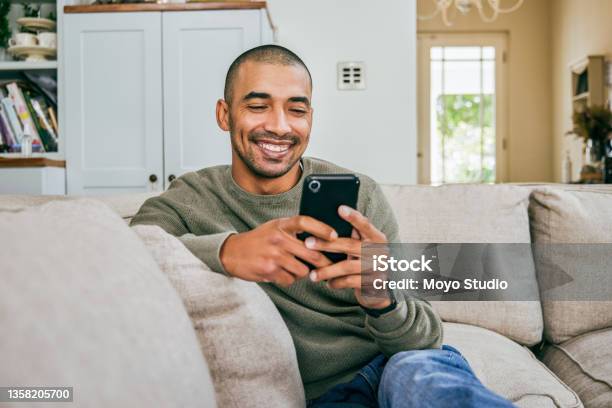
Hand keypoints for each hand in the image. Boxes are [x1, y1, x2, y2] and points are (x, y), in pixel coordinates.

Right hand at [220, 216, 335, 286]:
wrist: (232, 252)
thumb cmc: (259, 240)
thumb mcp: (274, 227)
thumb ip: (293, 230)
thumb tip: (321, 239)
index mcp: (281, 224)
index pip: (305, 222)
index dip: (322, 228)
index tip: (334, 236)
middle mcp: (278, 238)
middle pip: (311, 252)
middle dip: (324, 262)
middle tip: (331, 266)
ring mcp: (274, 255)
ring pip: (302, 270)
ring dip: (303, 272)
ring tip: (295, 268)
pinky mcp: (269, 270)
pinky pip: (290, 279)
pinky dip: (289, 279)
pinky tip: (281, 273)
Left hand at [305, 206, 391, 308]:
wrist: (382, 289)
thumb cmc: (367, 261)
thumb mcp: (364, 247)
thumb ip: (355, 235)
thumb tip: (332, 218)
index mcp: (378, 238)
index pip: (365, 224)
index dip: (353, 217)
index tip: (340, 208)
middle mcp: (380, 251)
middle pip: (350, 245)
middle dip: (326, 244)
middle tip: (308, 243)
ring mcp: (378, 268)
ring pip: (347, 266)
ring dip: (327, 270)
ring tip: (312, 275)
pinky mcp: (374, 283)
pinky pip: (350, 282)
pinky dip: (337, 282)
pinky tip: (328, 283)